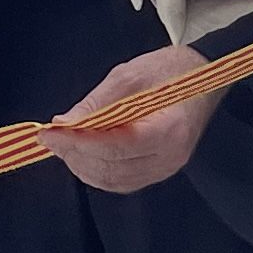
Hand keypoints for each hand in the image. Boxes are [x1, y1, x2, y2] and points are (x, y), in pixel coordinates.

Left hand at [46, 44, 217, 194]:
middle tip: (51, 137)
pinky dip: (96, 171)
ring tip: (63, 144)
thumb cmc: (169, 70)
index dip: (79, 142)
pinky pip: (121, 181)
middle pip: (112, 169)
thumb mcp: (129, 75)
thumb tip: (63, 123)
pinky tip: (82, 154)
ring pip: (113, 181)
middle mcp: (170, 157)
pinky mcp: (158, 171)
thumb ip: (96, 102)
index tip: (50, 132)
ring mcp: (166, 169)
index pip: (117, 147)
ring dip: (82, 165)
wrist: (202, 78)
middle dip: (75, 154)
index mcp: (169, 130)